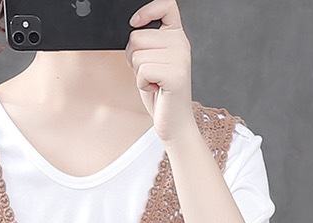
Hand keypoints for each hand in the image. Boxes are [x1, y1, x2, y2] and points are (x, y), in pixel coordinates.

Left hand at [125, 0, 196, 142]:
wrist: (174, 122)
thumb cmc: (161, 93)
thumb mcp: (152, 62)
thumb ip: (146, 44)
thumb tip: (132, 30)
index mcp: (176, 37)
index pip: (166, 6)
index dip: (148, 10)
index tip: (135, 22)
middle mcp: (181, 43)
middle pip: (137, 36)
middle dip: (133, 58)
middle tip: (149, 73)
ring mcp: (180, 58)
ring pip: (137, 55)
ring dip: (138, 73)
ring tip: (153, 82)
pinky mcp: (175, 74)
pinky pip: (142, 70)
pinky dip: (142, 84)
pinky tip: (155, 88)